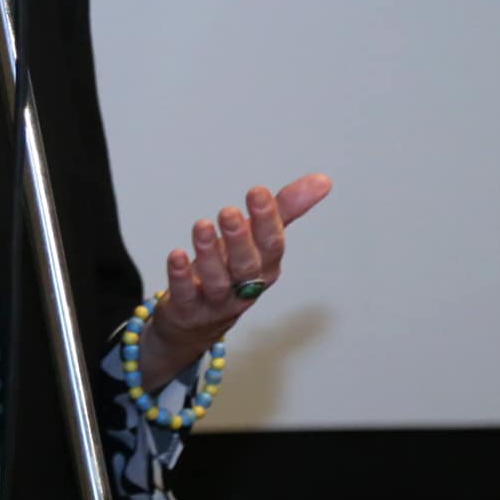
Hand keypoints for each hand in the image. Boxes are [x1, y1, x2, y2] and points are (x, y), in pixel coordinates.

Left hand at [136, 173, 332, 385]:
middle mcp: (245, 286)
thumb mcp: (259, 238)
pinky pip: (186, 295)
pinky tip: (176, 255)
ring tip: (202, 226)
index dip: (267, 220)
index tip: (258, 192)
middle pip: (246, 265)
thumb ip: (285, 209)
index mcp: (266, 265)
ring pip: (217, 281)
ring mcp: (217, 301)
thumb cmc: (233, 268)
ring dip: (209, 255)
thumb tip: (324, 180)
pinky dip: (181, 276)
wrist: (199, 318)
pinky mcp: (188, 309)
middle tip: (227, 212)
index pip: (272, 244)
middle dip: (239, 239)